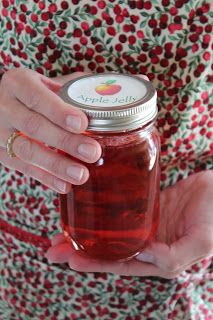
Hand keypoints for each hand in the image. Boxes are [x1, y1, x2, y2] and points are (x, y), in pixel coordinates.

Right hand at [0, 69, 100, 191]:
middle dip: (64, 141)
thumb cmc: (36, 94)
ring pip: (26, 151)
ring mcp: (0, 133)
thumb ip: (78, 87)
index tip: (83, 123)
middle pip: (33, 125)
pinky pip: (23, 168)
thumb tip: (123, 87)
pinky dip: (46, 178)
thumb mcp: (50, 83)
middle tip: (92, 152)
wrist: (2, 106)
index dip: (59, 111)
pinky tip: (66, 185)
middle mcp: (5, 107)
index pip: (37, 97)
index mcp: (18, 83)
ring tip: (81, 175)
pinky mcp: (1, 153)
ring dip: (56, 165)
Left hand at [46, 170, 212, 277]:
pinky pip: (119, 209)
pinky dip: (102, 211)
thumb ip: (175, 255)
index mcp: (158, 257)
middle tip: (54, 246)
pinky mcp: (145, 203)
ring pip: (110, 230)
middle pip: (108, 249)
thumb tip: (145, 256)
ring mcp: (144, 222)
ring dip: (86, 230)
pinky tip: (88, 206)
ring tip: (62, 230)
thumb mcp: (201, 242)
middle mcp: (147, 242)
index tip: (69, 259)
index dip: (94, 263)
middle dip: (80, 249)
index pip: (120, 264)